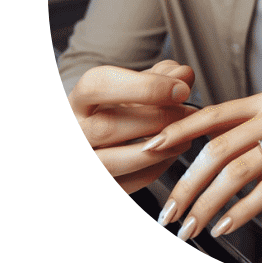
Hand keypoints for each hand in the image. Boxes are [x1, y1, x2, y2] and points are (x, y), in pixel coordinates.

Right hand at [69, 61, 198, 192]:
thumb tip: (184, 74)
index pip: (98, 85)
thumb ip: (160, 76)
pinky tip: (173, 152)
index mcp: (76, 101)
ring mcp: (80, 163)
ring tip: (186, 135)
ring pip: (115, 161)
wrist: (94, 141)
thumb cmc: (117, 110)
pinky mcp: (96, 188)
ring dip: (159, 148)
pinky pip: (127, 183)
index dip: (144, 86)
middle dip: (157, 119)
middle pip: (108, 126)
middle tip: (189, 113)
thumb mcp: (134, 87)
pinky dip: (156, 168)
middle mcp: (72, 132)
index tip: (181, 89)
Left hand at [145, 91, 261, 242]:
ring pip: (238, 171)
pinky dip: (243, 212)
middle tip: (169, 213)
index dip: (177, 131)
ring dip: (208, 204)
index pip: (211, 114)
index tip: (149, 149)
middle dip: (187, 185)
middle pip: (218, 149)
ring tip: (192, 228)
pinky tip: (227, 226)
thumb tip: (190, 149)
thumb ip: (242, 137)